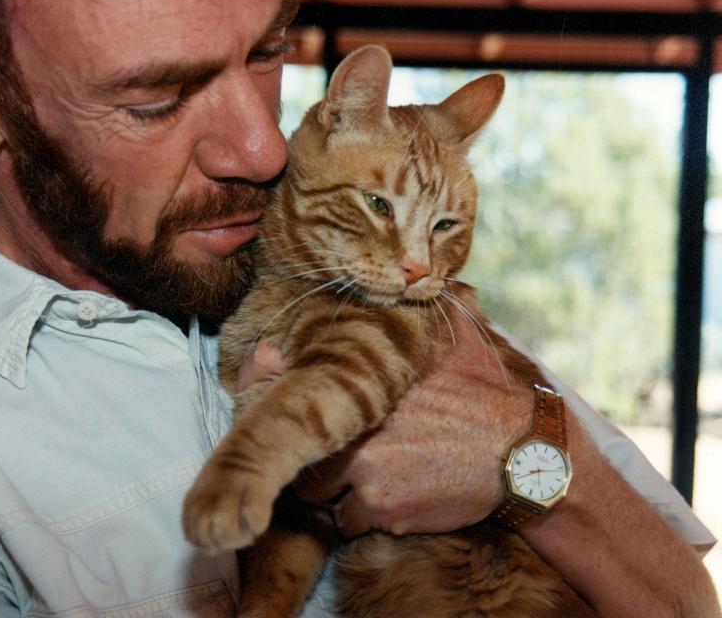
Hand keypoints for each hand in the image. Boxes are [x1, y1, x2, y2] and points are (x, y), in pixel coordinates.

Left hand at [237, 312, 533, 537]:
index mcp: (366, 383)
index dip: (276, 393)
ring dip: (331, 486)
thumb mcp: (457, 336)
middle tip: (329, 448)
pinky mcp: (384, 510)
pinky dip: (359, 514)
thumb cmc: (488, 394)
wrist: (526, 455)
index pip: (285, 385)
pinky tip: (384, 497)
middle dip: (309, 450)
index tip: (284, 402)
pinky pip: (347, 520)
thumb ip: (423, 309)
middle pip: (298, 447)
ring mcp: (367, 472)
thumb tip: (414, 282)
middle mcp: (358, 427)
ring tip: (359, 473)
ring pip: (317, 490)